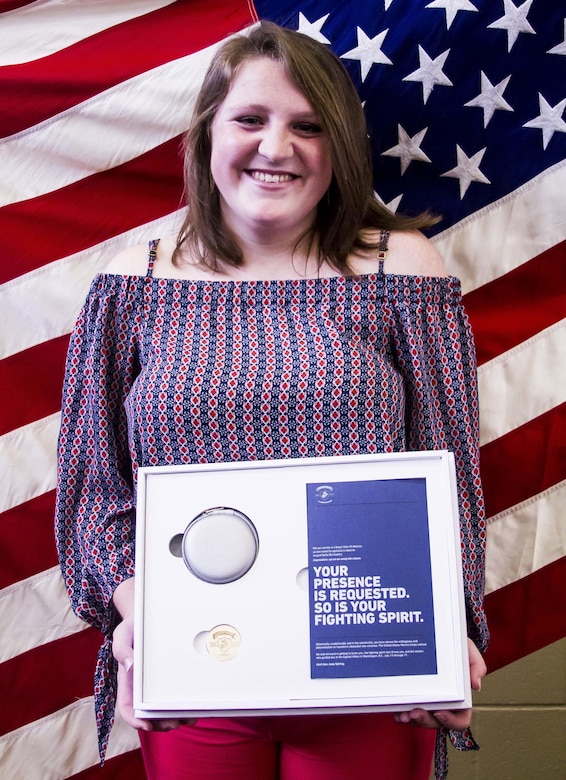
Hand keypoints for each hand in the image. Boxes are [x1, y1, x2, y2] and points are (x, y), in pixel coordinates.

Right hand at [112, 609, 195, 732]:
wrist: (146, 616)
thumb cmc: (132, 626)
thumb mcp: (122, 633)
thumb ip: (121, 648)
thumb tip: (129, 665)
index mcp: (127, 680)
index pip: (127, 706)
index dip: (135, 720)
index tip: (147, 726)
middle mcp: (140, 685)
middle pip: (147, 713)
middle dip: (161, 723)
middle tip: (175, 724)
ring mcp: (154, 682)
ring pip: (162, 708)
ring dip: (174, 717)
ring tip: (189, 719)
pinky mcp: (168, 675)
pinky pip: (174, 694)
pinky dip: (182, 704)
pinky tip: (193, 706)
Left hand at [394, 638, 486, 730]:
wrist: (439, 634)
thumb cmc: (455, 645)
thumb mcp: (468, 650)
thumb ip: (476, 665)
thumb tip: (475, 685)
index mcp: (460, 699)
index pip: (460, 720)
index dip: (451, 721)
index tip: (440, 712)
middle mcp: (443, 704)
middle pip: (436, 722)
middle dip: (425, 720)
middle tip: (415, 712)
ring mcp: (426, 702)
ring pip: (420, 720)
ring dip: (411, 719)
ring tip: (403, 714)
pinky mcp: (411, 696)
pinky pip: (406, 710)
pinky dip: (400, 712)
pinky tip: (396, 709)